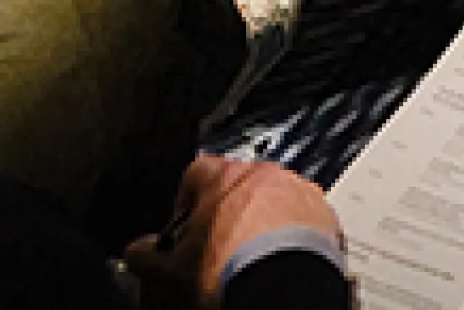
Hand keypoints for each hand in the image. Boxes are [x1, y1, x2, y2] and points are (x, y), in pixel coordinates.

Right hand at [124, 155, 338, 301]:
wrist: (281, 290)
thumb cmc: (227, 273)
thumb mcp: (172, 270)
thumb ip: (148, 256)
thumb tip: (137, 253)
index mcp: (223, 178)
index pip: (194, 174)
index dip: (185, 202)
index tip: (184, 226)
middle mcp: (265, 176)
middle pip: (238, 186)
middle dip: (227, 213)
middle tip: (218, 247)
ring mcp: (299, 193)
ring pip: (274, 200)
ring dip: (262, 223)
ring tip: (251, 259)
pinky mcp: (325, 216)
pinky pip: (304, 220)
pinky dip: (292, 237)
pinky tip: (279, 264)